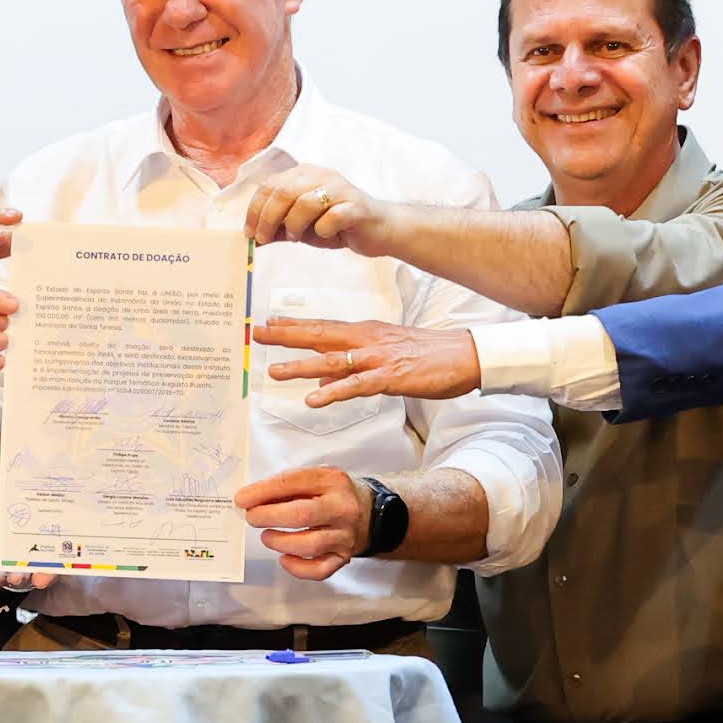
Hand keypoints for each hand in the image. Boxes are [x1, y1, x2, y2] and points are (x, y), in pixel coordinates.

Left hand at [238, 465, 379, 580]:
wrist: (371, 513)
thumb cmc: (334, 494)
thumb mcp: (316, 478)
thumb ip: (288, 486)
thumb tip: (251, 499)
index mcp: (333, 481)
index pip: (294, 483)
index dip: (263, 492)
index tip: (242, 499)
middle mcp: (342, 508)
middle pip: (302, 515)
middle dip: (269, 517)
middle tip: (251, 518)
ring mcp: (345, 535)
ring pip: (310, 545)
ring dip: (280, 542)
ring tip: (266, 537)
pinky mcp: (344, 556)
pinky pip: (320, 569)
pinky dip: (298, 568)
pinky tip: (284, 559)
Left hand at [239, 169, 384, 255]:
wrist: (378, 230)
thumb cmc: (338, 225)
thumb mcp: (302, 226)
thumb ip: (279, 228)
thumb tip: (252, 237)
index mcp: (305, 174)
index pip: (270, 186)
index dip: (255, 210)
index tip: (250, 233)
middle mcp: (322, 175)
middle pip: (283, 192)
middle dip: (268, 219)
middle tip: (264, 239)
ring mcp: (340, 189)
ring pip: (304, 203)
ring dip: (294, 226)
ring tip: (296, 238)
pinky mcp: (356, 205)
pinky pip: (332, 217)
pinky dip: (322, 230)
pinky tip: (324, 235)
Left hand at [253, 316, 478, 406]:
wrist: (464, 355)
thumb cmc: (429, 353)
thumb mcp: (388, 349)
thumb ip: (358, 358)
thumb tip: (329, 370)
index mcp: (366, 332)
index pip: (324, 326)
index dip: (295, 325)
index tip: (268, 322)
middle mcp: (367, 340)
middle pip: (320, 336)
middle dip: (287, 335)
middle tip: (258, 333)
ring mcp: (377, 359)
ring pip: (332, 361)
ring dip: (301, 366)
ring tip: (274, 370)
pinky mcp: (391, 378)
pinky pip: (357, 386)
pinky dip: (334, 392)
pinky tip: (314, 400)